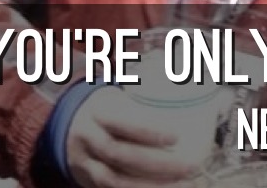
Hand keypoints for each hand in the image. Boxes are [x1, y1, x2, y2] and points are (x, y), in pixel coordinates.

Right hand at [66, 86, 200, 187]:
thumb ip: (148, 97)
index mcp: (98, 111)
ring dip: (152, 186)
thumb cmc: (107, 109)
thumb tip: (199, 88)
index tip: (177, 137)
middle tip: (191, 165)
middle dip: (158, 164)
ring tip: (184, 185)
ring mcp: (86, 163)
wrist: (68, 128)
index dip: (147, 132)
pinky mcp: (88, 181)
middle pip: (121, 154)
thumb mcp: (119, 96)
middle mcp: (88, 138)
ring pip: (116, 180)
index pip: (121, 122)